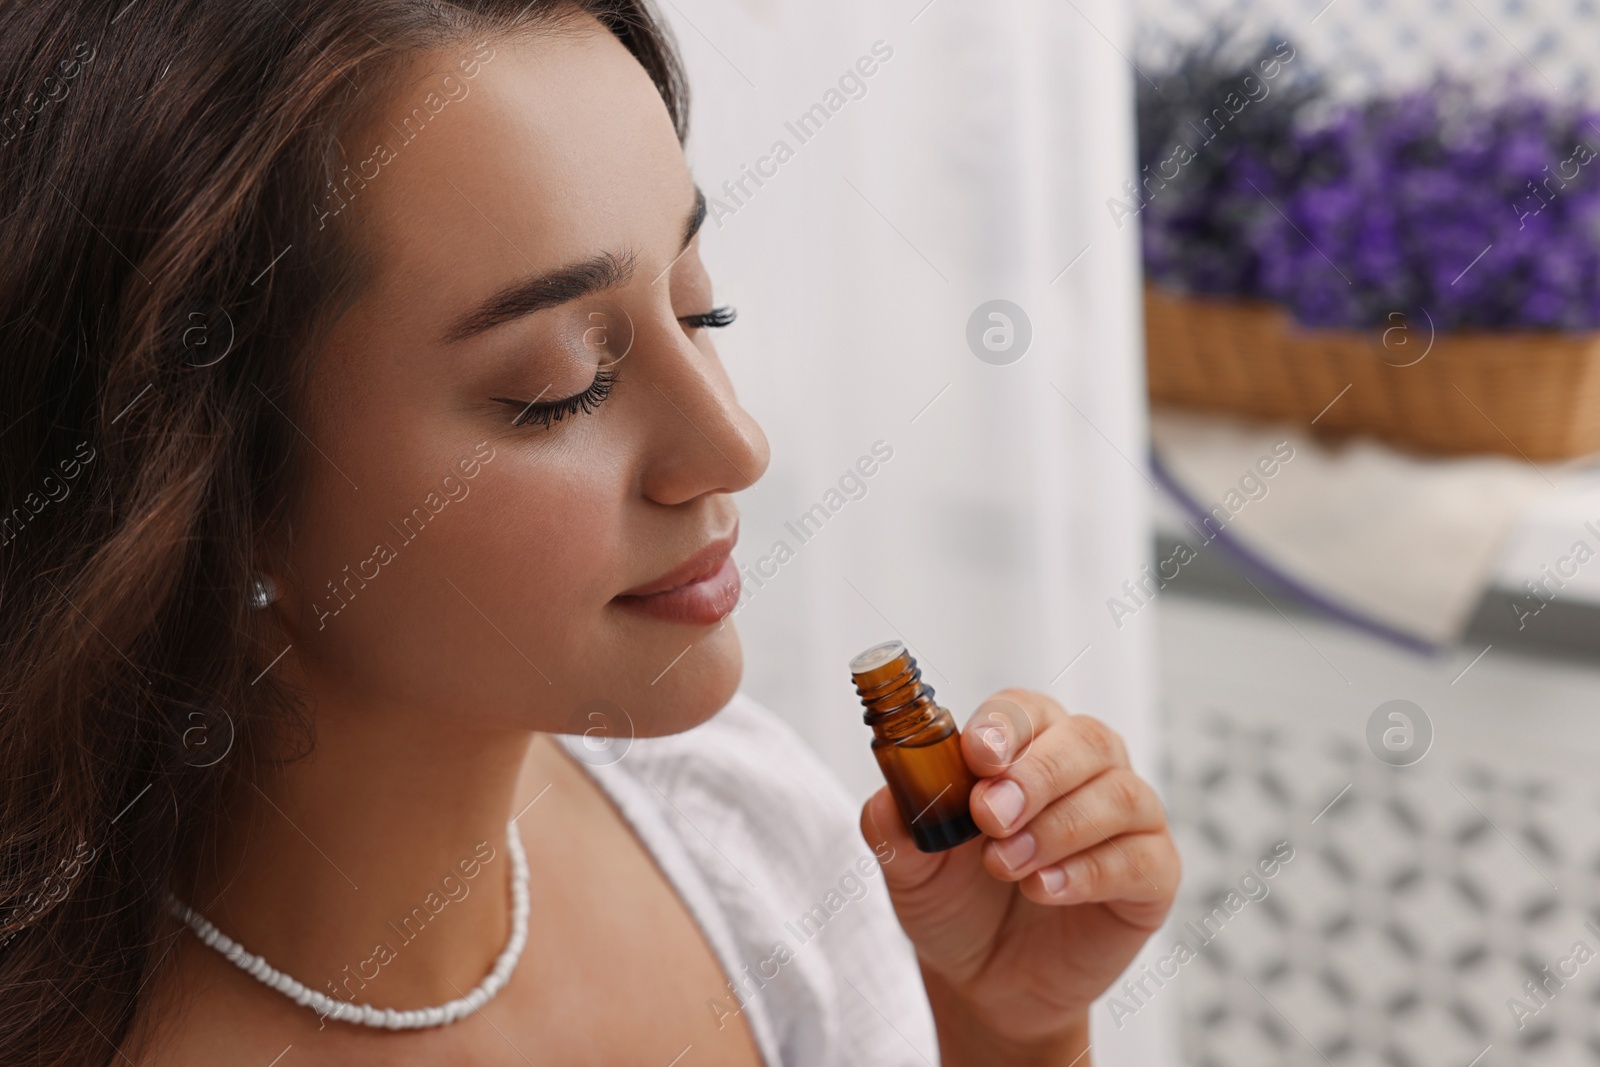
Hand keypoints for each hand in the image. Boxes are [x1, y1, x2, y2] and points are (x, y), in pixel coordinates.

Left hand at [858, 688, 1178, 1053]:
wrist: (985, 981)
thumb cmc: (955, 902)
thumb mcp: (910, 868)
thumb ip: (896, 829)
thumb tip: (885, 799)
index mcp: (1025, 746)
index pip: (1025, 709)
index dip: (1004, 727)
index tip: (977, 755)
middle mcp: (1085, 769)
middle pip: (1084, 740)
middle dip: (1035, 776)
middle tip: (989, 818)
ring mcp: (1128, 819)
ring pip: (1119, 793)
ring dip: (1057, 828)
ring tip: (1005, 866)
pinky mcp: (1152, 875)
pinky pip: (1140, 858)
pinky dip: (1089, 872)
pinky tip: (1044, 889)